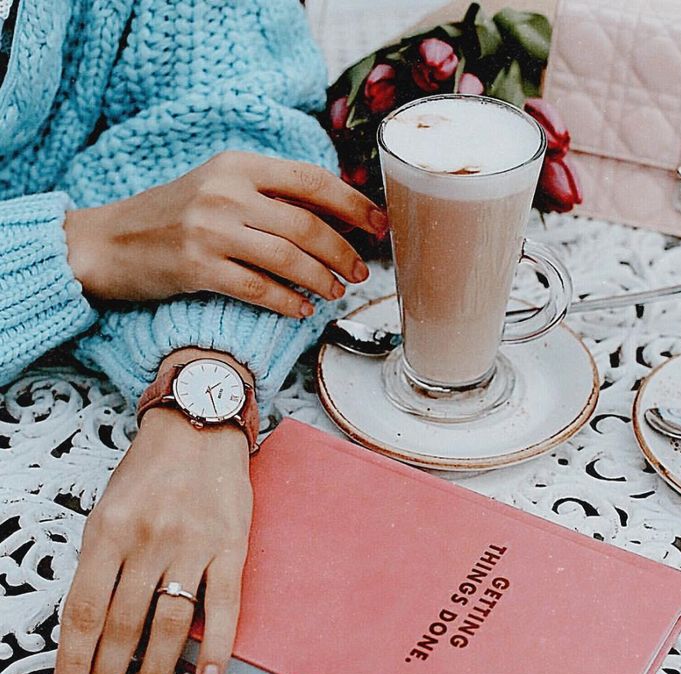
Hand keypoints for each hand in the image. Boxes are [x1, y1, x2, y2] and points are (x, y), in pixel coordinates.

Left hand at [53, 353, 252, 673]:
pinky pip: (224, 605)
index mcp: (108, 530)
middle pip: (121, 626)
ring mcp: (192, 544)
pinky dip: (216, 646)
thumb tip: (97, 626)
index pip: (82, 611)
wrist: (200, 424)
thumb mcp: (109, 506)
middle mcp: (147, 540)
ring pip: (169, 624)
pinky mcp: (231, 545)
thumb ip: (103, 561)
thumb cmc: (151, 468)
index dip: (71, 663)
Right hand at [65, 151, 387, 318]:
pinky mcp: (197, 268)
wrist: (109, 242)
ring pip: (289, 258)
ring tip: (337, 292)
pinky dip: (288, 301)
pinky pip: (259, 288)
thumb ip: (267, 193)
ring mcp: (210, 230)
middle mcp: (227, 192)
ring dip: (322, 279)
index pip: (311, 180)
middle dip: (344, 252)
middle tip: (360, 271)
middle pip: (307, 225)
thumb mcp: (218, 186)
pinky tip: (302, 309)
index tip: (378, 225)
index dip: (353, 205)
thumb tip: (329, 215)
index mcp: (238, 164)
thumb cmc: (171, 215)